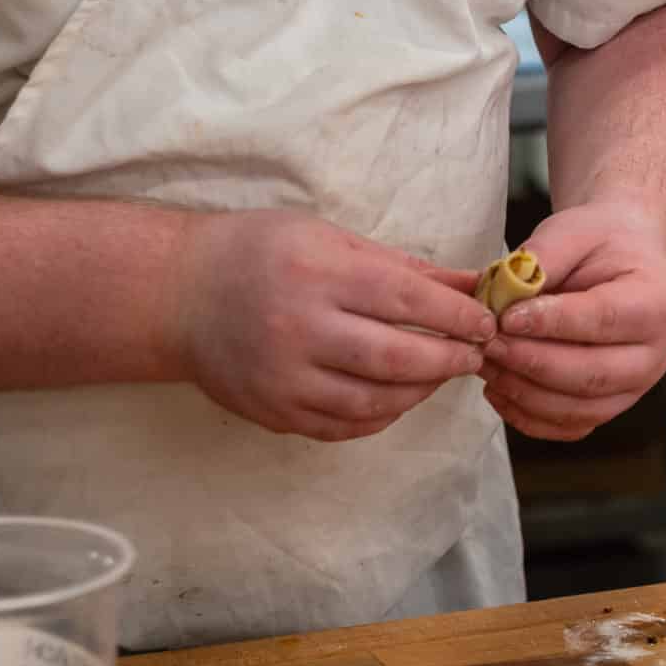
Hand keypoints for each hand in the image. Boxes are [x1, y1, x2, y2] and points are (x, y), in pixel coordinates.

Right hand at [173, 210, 494, 441]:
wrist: (179, 294)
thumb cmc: (261, 252)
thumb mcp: (331, 238)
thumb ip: (404, 266)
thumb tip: (471, 284)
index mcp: (318, 273)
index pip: (407, 300)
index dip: (457, 315)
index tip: (487, 322)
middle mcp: (300, 328)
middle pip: (395, 357)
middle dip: (448, 359)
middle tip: (475, 355)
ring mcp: (283, 377)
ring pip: (373, 401)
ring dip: (420, 392)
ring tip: (440, 374)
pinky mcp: (272, 411)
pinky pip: (341, 427)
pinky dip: (381, 417)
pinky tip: (399, 397)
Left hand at [481, 198, 665, 441]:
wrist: (627, 260)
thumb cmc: (600, 243)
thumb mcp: (574, 231)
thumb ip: (542, 259)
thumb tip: (502, 298)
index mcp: (655, 303)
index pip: (604, 320)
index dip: (553, 323)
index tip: (507, 318)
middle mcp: (654, 353)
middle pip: (592, 373)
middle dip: (531, 362)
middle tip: (488, 343)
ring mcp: (635, 388)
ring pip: (578, 407)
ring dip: (524, 391)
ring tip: (486, 362)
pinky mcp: (611, 406)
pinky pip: (569, 427)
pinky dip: (529, 417)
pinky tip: (499, 390)